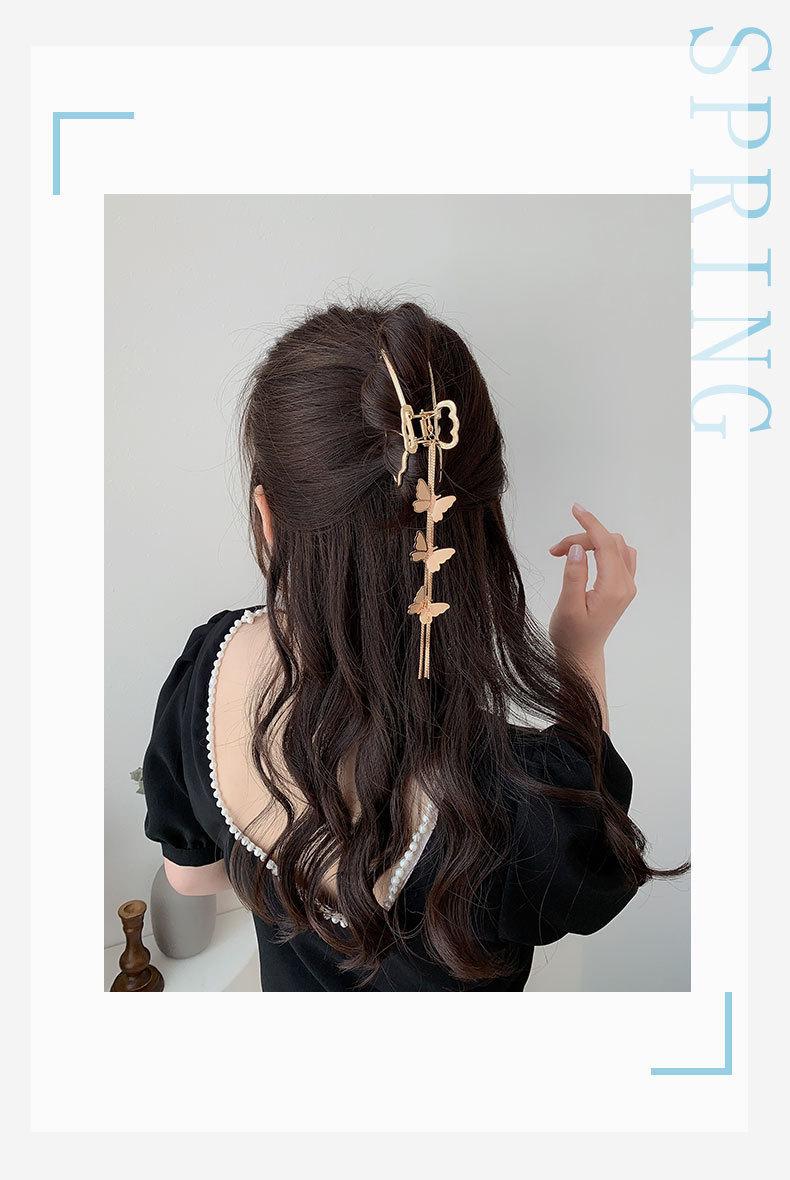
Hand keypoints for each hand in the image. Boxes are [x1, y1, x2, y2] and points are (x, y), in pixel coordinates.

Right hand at [548, 504, 636, 661]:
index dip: (590, 524)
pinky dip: (602, 549)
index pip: (607, 544)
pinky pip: (619, 557)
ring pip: (616, 547)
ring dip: (592, 542)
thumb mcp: (567, 607)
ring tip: (565, 553)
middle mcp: (626, 585)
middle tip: (555, 551)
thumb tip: (579, 548)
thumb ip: (574, 576)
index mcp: (614, 588)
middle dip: (583, 538)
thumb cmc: (570, 635)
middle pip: (610, 542)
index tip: (575, 509)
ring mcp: (627, 586)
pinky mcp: (622, 588)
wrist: (581, 656)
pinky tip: (585, 556)